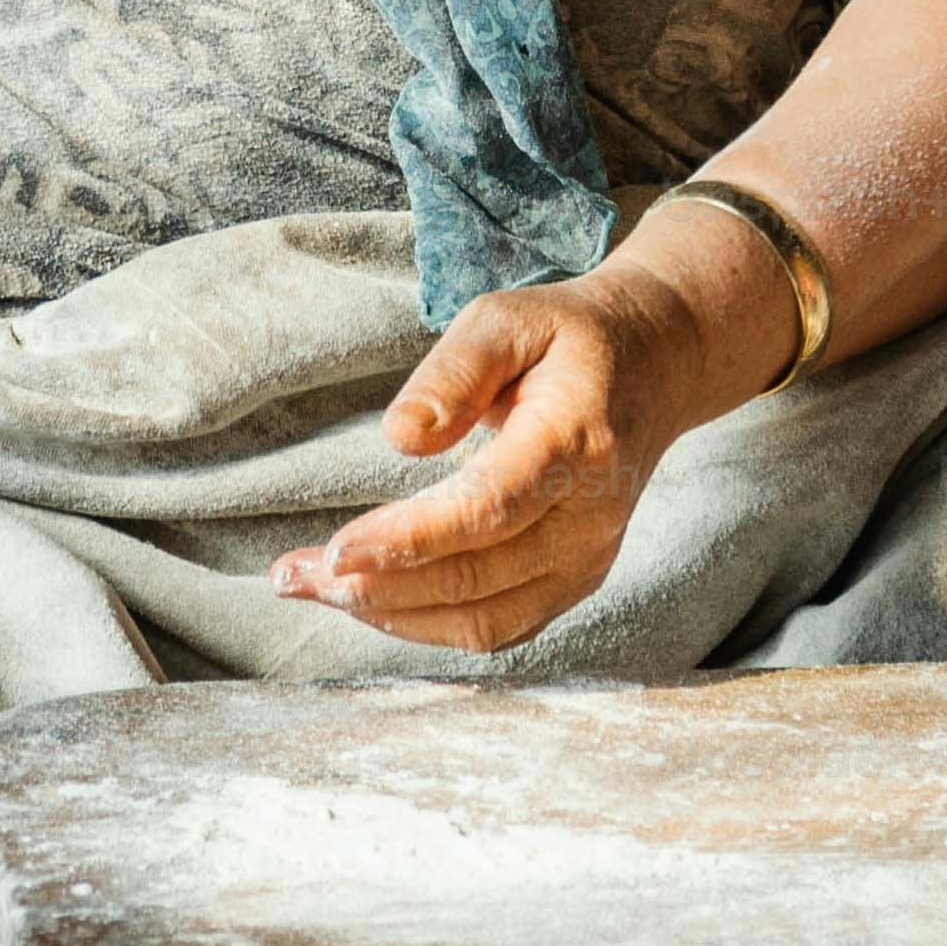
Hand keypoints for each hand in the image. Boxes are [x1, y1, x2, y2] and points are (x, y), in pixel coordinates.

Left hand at [270, 212, 789, 650]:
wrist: (656, 366)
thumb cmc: (566, 339)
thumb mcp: (508, 318)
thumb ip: (453, 371)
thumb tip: (399, 438)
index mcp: (578, 439)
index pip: (489, 508)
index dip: (410, 540)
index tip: (335, 550)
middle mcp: (593, 516)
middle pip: (476, 576)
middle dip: (376, 586)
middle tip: (290, 575)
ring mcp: (590, 558)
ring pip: (484, 619)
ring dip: (391, 616)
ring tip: (311, 589)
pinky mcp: (576, 582)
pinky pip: (500, 627)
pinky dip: (428, 626)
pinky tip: (370, 604)